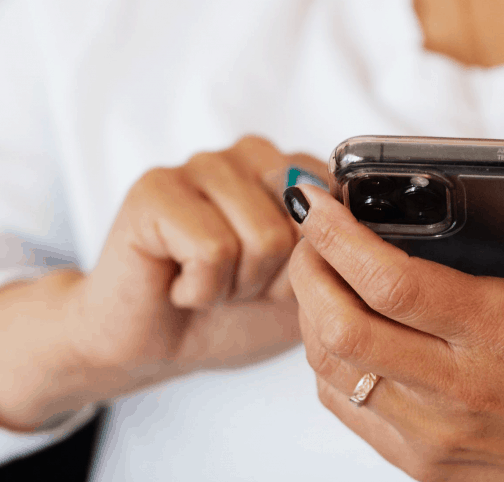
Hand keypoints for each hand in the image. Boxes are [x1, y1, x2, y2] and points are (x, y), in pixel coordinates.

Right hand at [68, 135, 326, 387]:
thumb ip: (340, 250)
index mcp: (293, 168)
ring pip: (263, 238)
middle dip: (278, 275)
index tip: (278, 277)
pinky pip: (214, 250)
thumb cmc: (234, 313)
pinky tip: (179, 285)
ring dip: (237, 285)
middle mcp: (250, 154)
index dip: (314, 264)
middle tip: (238, 283)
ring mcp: (201, 163)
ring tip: (208, 282)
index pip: (341, 207)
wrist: (156, 349)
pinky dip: (202, 290)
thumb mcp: (309, 287)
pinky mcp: (155, 188)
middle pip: (305, 223)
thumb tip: (348, 222)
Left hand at [289, 153, 503, 480]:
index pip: (394, 284)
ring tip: (320, 271)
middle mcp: (463, 389)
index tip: (317, 200)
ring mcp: (438, 435)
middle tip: (310, 232)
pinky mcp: (425, 464)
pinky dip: (328, 364)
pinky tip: (341, 329)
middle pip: (341, 328)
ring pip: (332, 372)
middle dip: (307, 270)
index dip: (339, 237)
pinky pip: (347, 410)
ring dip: (310, 315)